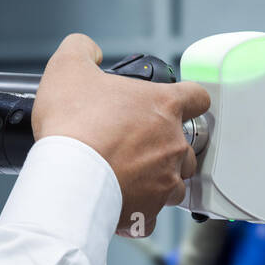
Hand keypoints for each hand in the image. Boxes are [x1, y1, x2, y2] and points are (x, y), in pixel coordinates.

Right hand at [32, 33, 209, 236]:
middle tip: (136, 147)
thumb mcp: (68, 67)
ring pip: (174, 184)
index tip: (177, 105)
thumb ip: (82, 49)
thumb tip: (89, 49)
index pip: (197, 96)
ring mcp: (166, 182)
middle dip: (166, 147)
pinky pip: (151, 215)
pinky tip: (120, 205)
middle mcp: (173, 145)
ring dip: (157, 181)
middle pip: (186, 147)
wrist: (67, 176)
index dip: (189, 99)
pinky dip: (139, 212)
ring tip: (128, 177)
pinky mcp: (150, 212)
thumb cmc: (72, 123)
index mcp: (164, 107)